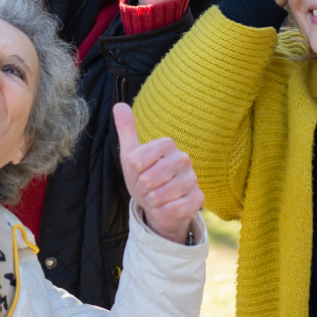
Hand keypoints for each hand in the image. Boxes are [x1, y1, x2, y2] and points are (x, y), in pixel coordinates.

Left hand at [115, 103, 203, 244]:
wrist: (159, 206)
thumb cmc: (145, 178)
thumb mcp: (131, 155)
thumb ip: (126, 130)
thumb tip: (119, 105)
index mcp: (167, 145)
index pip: (137, 160)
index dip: (133, 172)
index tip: (138, 173)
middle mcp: (183, 159)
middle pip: (148, 179)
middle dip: (141, 188)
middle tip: (147, 188)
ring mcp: (192, 179)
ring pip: (159, 195)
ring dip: (152, 201)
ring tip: (156, 197)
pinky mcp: (198, 199)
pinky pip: (173, 209)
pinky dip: (163, 211)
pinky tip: (166, 207)